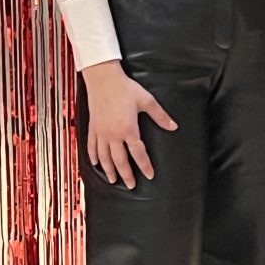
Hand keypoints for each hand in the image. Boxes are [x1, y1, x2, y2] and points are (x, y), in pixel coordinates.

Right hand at [81, 60, 177, 187]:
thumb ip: (160, 116)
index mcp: (128, 129)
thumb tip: (173, 126)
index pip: (138, 153)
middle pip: (119, 160)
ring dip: (109, 170)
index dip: (145, 165)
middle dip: (126, 174)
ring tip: (114, 180)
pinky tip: (95, 163)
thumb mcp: (146, 100)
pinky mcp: (93, 127)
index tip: (150, 175)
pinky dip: (93, 156)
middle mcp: (113, 134)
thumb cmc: (125, 88)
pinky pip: (92, 146)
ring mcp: (101, 132)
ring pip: (104, 157)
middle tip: (131, 185)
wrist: (103, 79)